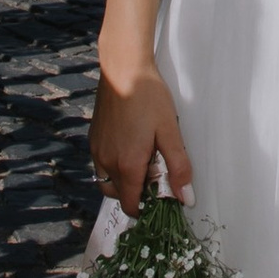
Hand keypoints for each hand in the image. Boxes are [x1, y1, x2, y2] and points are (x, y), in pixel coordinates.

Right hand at [90, 66, 190, 211]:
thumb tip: (185, 198)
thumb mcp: (170, 132)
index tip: (162, 194)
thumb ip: (178, 167)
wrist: (123, 70)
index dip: (147, 207)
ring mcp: (97, 151)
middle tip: (156, 171)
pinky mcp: (93, 139)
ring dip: (124, 182)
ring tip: (143, 160)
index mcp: (127, 165)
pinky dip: (114, 167)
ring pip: (108, 182)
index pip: (132, 206)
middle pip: (120, 196)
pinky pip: (101, 165)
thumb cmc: (149, 98)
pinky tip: (130, 145)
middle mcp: (107, 163)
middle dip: (138, 193)